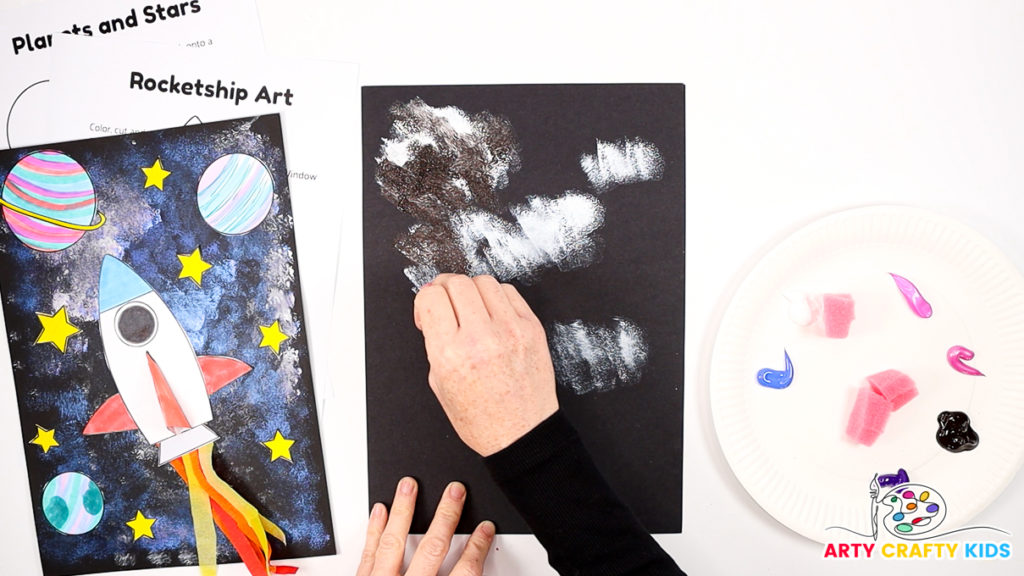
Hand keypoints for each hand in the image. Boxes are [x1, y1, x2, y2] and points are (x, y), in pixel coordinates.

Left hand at [358, 477, 494, 575]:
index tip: (484, 530)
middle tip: (454, 491)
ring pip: (393, 544)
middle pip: (432, 549)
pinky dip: (374, 531)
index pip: (465, 572)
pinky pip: (368, 555)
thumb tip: (472, 570)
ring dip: (403, 511)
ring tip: (408, 486)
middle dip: (445, 517)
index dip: (477, 548)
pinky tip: (380, 511)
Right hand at [414, 274, 558, 455]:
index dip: (424, 300)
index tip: (428, 312)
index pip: (430, 297)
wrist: (522, 433)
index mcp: (450, 355)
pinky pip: (509, 291)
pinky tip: (491, 312)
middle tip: (445, 303)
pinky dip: (495, 296)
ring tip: (470, 308)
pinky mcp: (531, 328)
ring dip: (470, 290)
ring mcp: (510, 330)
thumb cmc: (481, 418)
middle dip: (444, 289)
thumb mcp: (440, 383)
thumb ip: (435, 343)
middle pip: (456, 283)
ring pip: (483, 281)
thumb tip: (436, 311)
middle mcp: (480, 338)